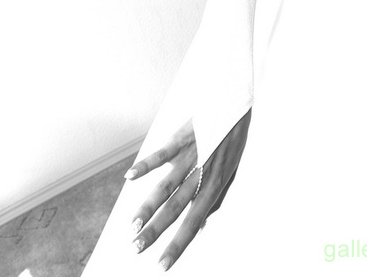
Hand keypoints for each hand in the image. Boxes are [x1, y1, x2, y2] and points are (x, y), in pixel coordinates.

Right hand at [126, 110, 251, 269]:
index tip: (162, 265)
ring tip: (132, 225)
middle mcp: (203, 173)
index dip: (178, 244)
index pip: (194, 222)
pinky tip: (130, 177)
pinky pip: (163, 153)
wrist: (236, 104)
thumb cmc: (232, 140)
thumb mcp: (231, 172)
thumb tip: (203, 223)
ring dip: (148, 207)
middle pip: (176, 208)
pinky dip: (146, 165)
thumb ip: (216, 198)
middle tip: (137, 248)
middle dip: (156, 231)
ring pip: (167, 186)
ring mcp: (192, 155)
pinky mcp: (184, 137)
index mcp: (215, 184)